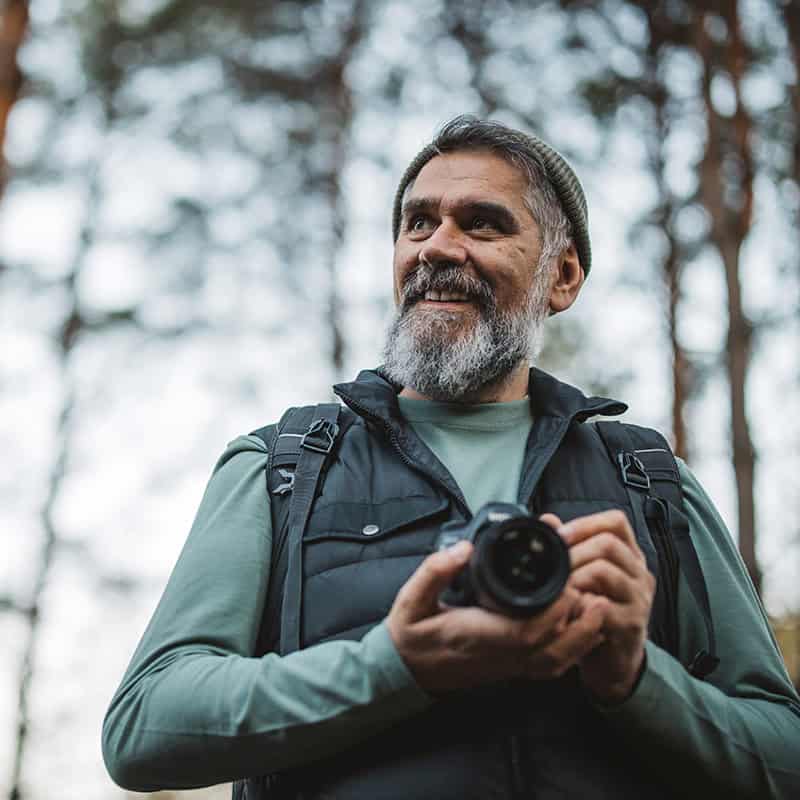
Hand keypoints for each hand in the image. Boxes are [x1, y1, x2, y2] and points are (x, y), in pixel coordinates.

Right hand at [386, 541, 606, 692]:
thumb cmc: (410, 633)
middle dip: (578, 622)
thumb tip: (462, 548)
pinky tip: (583, 632)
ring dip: (582, 638)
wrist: (404, 669)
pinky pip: (548, 667)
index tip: (568, 585)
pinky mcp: (509, 668)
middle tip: (594, 590)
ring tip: (599, 609)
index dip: (552, 613)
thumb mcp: (411, 598)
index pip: (523, 632)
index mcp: (475, 635)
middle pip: (549, 649)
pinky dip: (572, 652)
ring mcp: (505, 666)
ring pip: (554, 662)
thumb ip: (435, 570)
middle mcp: (496, 655)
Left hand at [541, 510, 654, 704]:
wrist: (611, 662)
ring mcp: (639, 598)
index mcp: (628, 555)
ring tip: (559, 589)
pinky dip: (579, 605)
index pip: (615, 522)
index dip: (585, 524)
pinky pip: (603, 606)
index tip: (559, 536)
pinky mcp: (631, 624)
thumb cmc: (593, 613)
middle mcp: (639, 573)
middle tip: (553, 568)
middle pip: (608, 543)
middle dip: (573, 552)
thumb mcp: (581, 576)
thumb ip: (568, 547)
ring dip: (573, 577)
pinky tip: (568, 611)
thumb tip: (547, 520)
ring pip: (604, 570)